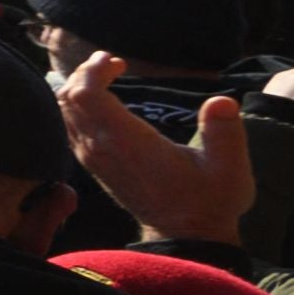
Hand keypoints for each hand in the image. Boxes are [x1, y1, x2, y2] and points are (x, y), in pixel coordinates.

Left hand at [58, 51, 260, 243]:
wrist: (185, 233)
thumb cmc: (210, 199)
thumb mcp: (229, 167)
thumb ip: (224, 133)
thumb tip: (221, 102)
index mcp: (129, 144)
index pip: (86, 97)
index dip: (94, 71)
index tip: (118, 61)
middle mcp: (101, 149)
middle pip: (68, 98)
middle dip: (85, 72)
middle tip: (113, 61)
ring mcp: (93, 157)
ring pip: (64, 112)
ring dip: (78, 86)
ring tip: (108, 73)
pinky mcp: (93, 163)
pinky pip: (68, 126)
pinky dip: (76, 104)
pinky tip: (101, 96)